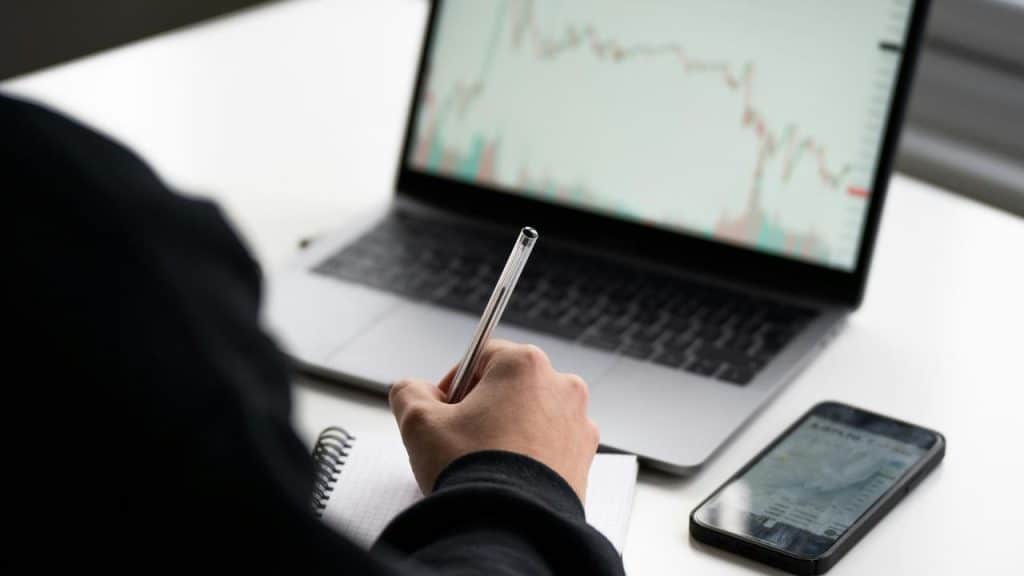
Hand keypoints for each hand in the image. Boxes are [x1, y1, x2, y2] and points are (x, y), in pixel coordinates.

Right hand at [388, 340, 599, 501]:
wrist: (510, 527)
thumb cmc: (472, 470)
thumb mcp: (419, 423)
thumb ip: (408, 392)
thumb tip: (413, 390)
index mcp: (525, 364)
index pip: (482, 356)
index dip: (456, 382)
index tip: (444, 409)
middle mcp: (561, 386)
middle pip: (511, 385)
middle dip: (485, 406)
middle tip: (461, 438)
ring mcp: (578, 422)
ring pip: (533, 414)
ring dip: (510, 430)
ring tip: (485, 461)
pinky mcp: (585, 457)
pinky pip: (551, 444)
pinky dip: (531, 454)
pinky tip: (508, 475)